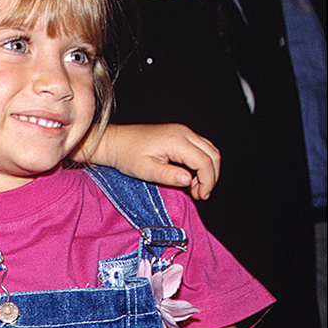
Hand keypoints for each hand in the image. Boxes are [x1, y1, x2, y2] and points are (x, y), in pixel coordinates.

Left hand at [86, 124, 219, 199]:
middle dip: (211, 177)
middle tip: (200, 194)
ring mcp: (182, 131)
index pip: (205, 161)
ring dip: (207, 170)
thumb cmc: (126, 155)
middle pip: (213, 154)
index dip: (208, 181)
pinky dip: (201, 163)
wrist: (114, 142)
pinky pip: (200, 148)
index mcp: (176, 140)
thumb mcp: (145, 170)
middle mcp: (183, 132)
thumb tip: (189, 180)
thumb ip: (168, 176)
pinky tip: (189, 177)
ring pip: (209, 150)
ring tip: (194, 188)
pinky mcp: (178, 134)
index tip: (201, 196)